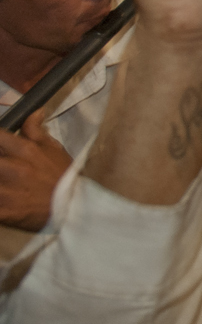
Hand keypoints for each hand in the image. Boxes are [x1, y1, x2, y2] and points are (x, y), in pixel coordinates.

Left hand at [0, 112, 71, 230]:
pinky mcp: (2, 212)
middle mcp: (12, 169)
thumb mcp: (54, 149)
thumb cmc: (62, 177)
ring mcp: (4, 192)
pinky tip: (1, 197)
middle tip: (2, 166)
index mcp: (24, 151)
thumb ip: (36, 130)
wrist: (72, 208)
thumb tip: (35, 111)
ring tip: (1, 179)